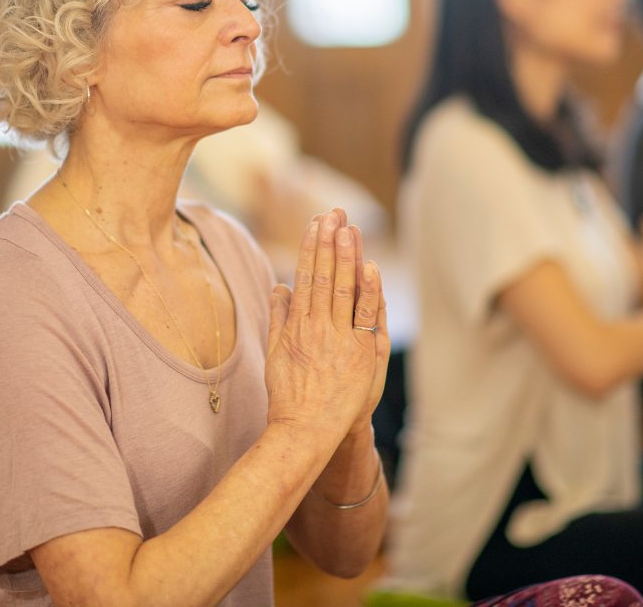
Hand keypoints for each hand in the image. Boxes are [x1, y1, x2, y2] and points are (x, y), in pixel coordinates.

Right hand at [265, 208, 387, 447]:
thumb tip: (278, 287)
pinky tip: (369, 267)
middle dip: (328, 241)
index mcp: (294, 325)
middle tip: (333, 213)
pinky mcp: (358, 354)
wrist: (303, 430)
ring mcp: (336, 339)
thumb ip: (278, 318)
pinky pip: (365, 317)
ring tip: (348, 228)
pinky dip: (368, 292)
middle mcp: (314, 327)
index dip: (311, 247)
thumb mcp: (274, 353)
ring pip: (342, 290)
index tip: (316, 223)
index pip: (304, 276)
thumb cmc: (287, 395)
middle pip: (323, 276)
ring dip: (345, 257)